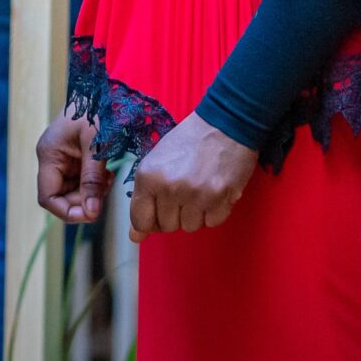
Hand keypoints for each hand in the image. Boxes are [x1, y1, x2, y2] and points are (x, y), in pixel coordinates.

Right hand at [36, 111, 105, 224]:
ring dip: (91, 192)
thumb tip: (91, 213)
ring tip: (108, 179)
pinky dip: (95, 182)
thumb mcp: (97, 146)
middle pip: (60, 196)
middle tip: (105, 194)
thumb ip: (92, 180)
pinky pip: (81, 179)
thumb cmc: (99, 110)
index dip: (67, 211)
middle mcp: (51, 157)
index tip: (91, 214)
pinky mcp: (74, 155)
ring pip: (73, 190)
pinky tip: (107, 172)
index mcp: (49, 154)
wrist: (107, 88)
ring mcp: (62, 157)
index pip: (48, 197)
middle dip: (83, 201)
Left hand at [128, 113, 256, 240]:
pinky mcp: (219, 199)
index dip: (151, 220)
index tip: (159, 210)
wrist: (224, 123)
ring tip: (200, 188)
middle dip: (175, 213)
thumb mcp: (157, 162)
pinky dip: (214, 211)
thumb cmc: (188, 141)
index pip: (141, 221)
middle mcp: (169, 188)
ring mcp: (195, 195)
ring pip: (190, 227)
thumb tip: (135, 237)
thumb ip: (144, 198)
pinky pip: (212, 223)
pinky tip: (214, 191)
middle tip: (184, 190)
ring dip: (196, 213)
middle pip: (167, 226)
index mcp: (148, 176)